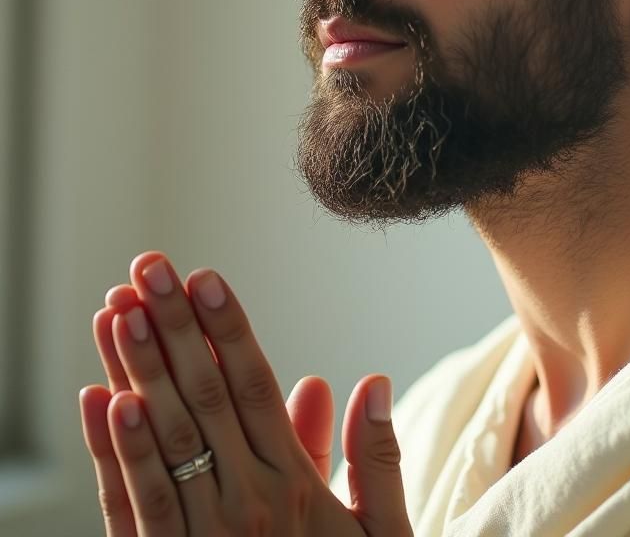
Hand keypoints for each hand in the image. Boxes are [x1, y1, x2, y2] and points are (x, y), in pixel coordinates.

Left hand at [79, 252, 412, 535]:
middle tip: (148, 267)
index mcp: (294, 489)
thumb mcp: (384, 536)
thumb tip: (370, 380)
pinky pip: (129, 508)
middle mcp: (241, 506)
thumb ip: (376, 459)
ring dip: (133, 371)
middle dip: (172, 328)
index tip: (206, 277)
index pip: (254, 389)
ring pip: (158, 441)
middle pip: (201, 400)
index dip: (228, 330)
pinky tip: (97, 401)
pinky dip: (110, 453)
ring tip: (118, 311)